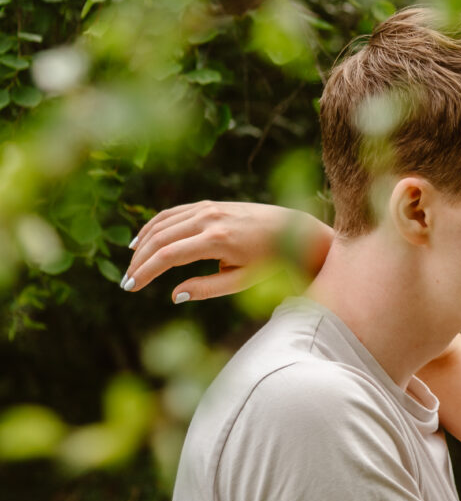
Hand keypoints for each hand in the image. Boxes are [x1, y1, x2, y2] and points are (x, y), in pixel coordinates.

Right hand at [122, 200, 332, 301]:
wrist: (292, 229)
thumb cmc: (270, 260)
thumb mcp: (243, 280)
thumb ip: (208, 288)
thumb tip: (174, 295)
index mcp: (217, 240)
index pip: (168, 256)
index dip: (146, 272)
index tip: (131, 288)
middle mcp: (208, 219)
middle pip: (160, 239)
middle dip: (139, 262)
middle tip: (127, 282)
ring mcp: (207, 208)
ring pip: (162, 223)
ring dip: (142, 244)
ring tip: (131, 265)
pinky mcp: (208, 204)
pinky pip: (173, 213)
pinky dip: (154, 226)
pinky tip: (143, 241)